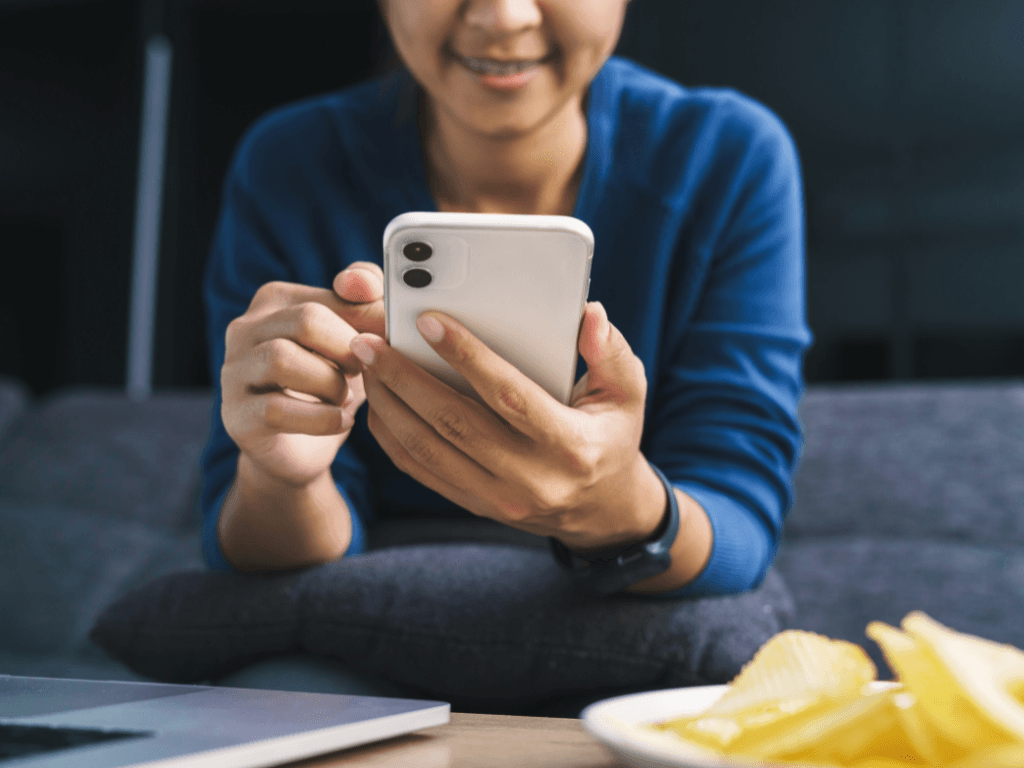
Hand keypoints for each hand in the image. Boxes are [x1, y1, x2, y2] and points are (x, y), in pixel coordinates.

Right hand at [220, 262, 383, 487]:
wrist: (299, 449)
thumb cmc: (329, 384)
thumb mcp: (353, 340)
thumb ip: (365, 302)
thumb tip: (364, 283)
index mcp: (276, 300)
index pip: (333, 294)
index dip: (371, 319)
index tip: (389, 340)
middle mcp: (245, 329)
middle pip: (306, 319)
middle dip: (348, 349)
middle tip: (362, 371)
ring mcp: (233, 372)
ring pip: (283, 359)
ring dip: (331, 383)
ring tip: (344, 397)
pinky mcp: (236, 415)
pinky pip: (276, 409)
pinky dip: (321, 418)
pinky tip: (341, 421)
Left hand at [349, 302, 666, 551]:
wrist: (602, 512)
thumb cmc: (611, 437)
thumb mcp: (626, 394)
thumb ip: (609, 352)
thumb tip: (588, 313)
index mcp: (569, 445)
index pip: (508, 396)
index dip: (466, 356)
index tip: (428, 320)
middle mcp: (530, 478)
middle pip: (453, 422)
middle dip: (405, 378)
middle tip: (371, 341)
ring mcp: (498, 498)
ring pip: (427, 449)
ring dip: (389, 404)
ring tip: (367, 365)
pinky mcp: (474, 505)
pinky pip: (421, 471)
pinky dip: (392, 436)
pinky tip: (378, 402)